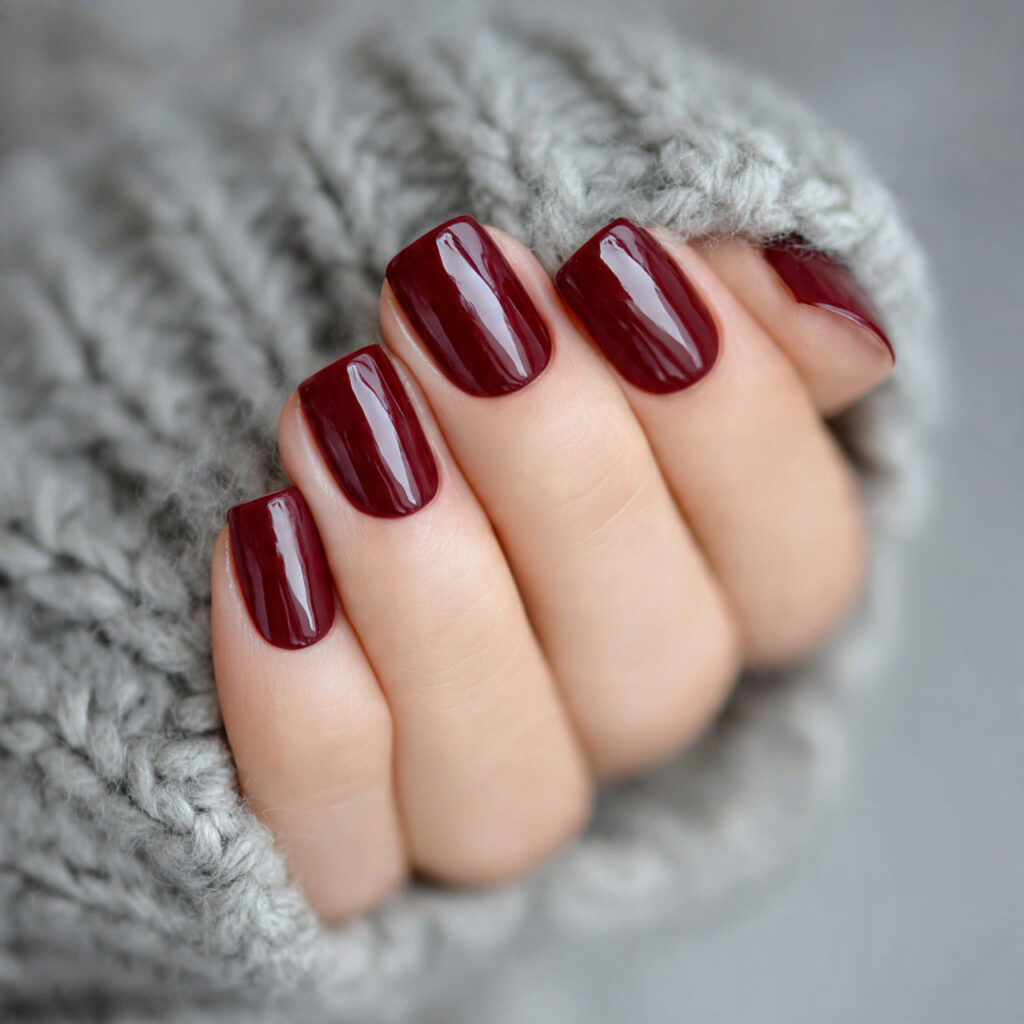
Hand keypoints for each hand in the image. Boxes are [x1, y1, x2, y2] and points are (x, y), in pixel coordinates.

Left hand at [211, 217, 892, 919]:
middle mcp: (605, 716)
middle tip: (448, 297)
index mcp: (708, 592)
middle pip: (656, 675)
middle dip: (558, 473)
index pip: (797, 567)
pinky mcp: (333, 838)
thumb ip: (721, 303)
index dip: (728, 419)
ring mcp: (471, 790)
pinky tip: (261, 538)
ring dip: (429, 584)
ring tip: (340, 403)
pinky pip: (340, 848)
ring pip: (509, 788)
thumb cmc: (445, 318)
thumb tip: (840, 329)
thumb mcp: (582, 274)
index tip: (608, 254)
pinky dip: (304, 708)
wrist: (251, 377)